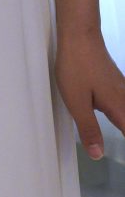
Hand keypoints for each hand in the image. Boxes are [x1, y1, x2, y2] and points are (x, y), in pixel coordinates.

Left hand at [54, 30, 124, 159]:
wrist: (80, 36)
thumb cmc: (76, 68)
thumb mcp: (77, 103)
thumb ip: (89, 129)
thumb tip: (98, 155)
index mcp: (118, 107)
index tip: (122, 160)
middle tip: (121, 151)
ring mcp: (121, 88)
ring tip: (121, 131)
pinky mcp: (115, 81)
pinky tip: (119, 115)